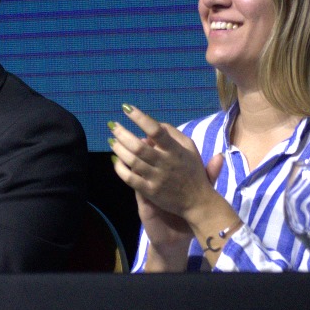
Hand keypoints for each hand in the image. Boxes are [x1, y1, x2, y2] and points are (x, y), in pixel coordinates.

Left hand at [110, 105, 228, 225]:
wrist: (198, 202)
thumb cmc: (193, 171)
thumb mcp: (190, 148)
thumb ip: (173, 133)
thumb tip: (154, 123)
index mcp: (175, 150)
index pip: (156, 131)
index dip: (140, 118)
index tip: (126, 108)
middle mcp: (165, 163)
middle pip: (139, 146)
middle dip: (122, 133)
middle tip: (112, 125)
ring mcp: (157, 178)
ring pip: (132, 161)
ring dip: (118, 148)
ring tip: (111, 140)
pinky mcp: (150, 192)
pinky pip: (130, 179)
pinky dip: (119, 168)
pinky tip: (115, 160)